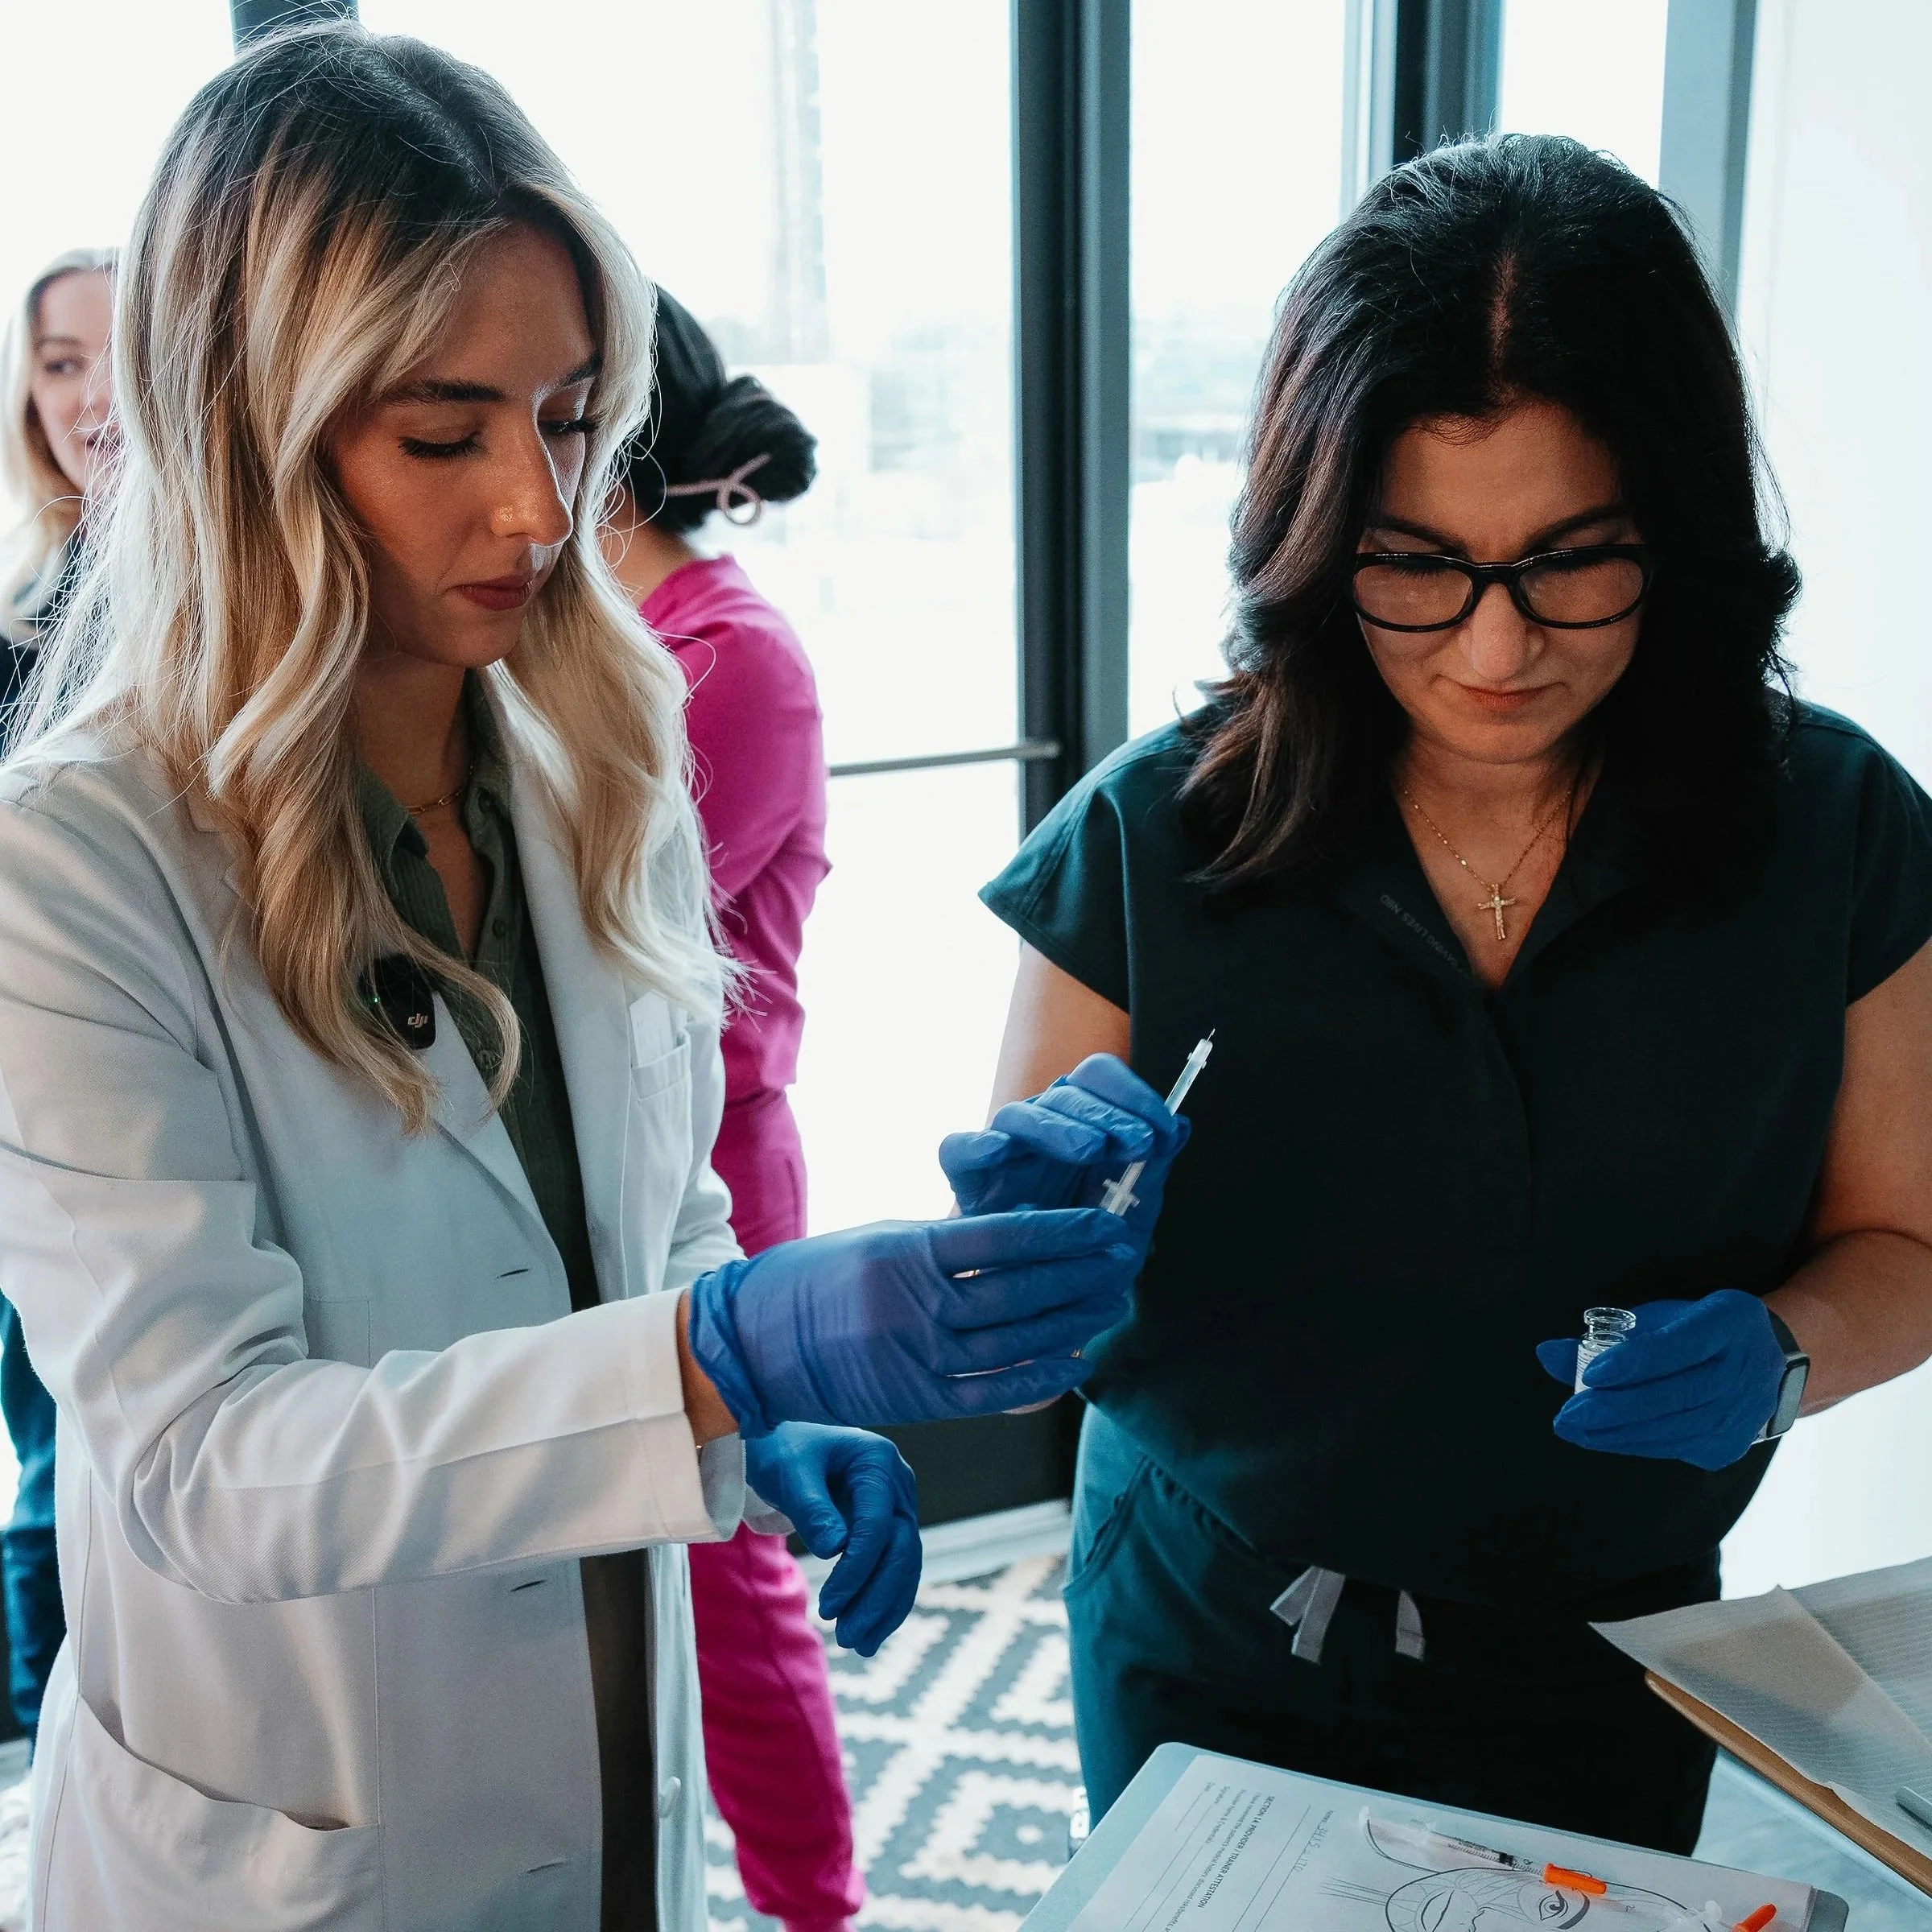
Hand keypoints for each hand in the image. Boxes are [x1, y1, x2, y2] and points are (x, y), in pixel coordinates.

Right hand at [686, 1210, 1138, 1434]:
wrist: (757, 1345)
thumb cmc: (819, 1278)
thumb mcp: (882, 1237)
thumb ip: (946, 1242)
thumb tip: (1017, 1235)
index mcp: (908, 1253)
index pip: (1003, 1237)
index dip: (1062, 1231)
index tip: (1103, 1222)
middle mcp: (918, 1307)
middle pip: (1021, 1289)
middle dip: (1082, 1273)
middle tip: (1125, 1256)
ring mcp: (920, 1358)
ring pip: (1016, 1339)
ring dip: (1073, 1321)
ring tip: (1112, 1300)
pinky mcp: (921, 1400)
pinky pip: (994, 1392)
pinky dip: (1040, 1377)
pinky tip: (1077, 1360)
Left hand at [742, 1425, 920, 1655]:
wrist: (783, 1448)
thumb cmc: (782, 1453)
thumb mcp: (790, 1475)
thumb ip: (812, 1509)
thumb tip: (835, 1549)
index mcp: (877, 1461)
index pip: (878, 1525)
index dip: (857, 1569)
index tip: (829, 1606)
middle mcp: (898, 1484)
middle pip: (902, 1549)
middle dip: (876, 1597)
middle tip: (845, 1636)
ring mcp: (898, 1506)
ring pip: (905, 1565)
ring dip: (884, 1608)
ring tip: (857, 1645)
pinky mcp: (891, 1528)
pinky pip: (896, 1569)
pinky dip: (885, 1603)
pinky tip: (869, 1636)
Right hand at [938, 1054, 1190, 1248]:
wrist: (1048, 1311)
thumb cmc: (1088, 1257)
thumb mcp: (1131, 1217)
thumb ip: (1153, 1171)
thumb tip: (1180, 1126)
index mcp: (1083, 1125)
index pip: (1099, 1079)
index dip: (1132, 1095)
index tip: (1162, 1130)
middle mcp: (1042, 1130)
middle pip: (1066, 1093)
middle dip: (1108, 1113)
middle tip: (1139, 1142)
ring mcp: (1003, 1152)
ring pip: (1020, 1115)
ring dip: (1059, 1126)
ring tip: (1091, 1149)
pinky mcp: (968, 1179)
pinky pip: (958, 1149)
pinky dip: (977, 1145)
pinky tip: (999, 1151)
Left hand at [1537, 1291, 1785, 1470]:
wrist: (1767, 1364)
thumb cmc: (1697, 1333)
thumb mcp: (1659, 1320)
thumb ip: (1605, 1337)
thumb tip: (1546, 1352)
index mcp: (1728, 1321)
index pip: (1680, 1346)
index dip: (1636, 1362)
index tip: (1592, 1374)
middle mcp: (1743, 1369)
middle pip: (1676, 1395)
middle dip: (1615, 1408)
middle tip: (1567, 1415)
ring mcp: (1742, 1413)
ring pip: (1674, 1429)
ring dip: (1617, 1433)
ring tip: (1574, 1428)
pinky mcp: (1729, 1446)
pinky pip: (1674, 1447)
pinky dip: (1633, 1443)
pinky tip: (1600, 1438)